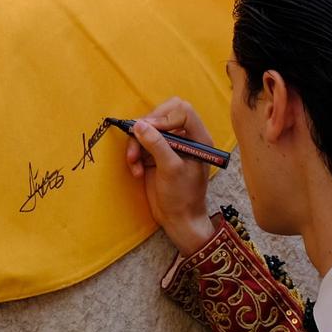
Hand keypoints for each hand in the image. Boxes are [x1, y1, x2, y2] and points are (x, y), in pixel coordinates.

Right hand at [124, 97, 217, 254]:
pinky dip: (135, 155)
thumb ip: (157, 145)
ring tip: (133, 163)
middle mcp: (184, 138)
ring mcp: (169, 146)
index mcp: (197, 138)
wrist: (178, 220)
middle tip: (136, 141)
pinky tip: (137, 172)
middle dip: (146, 128)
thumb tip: (139, 124)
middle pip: (162, 115)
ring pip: (147, 129)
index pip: (182, 110)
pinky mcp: (155, 155)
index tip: (150, 130)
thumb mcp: (171, 170)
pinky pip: (140, 143)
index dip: (164, 116)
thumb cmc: (183, 197)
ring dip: (136, 144)